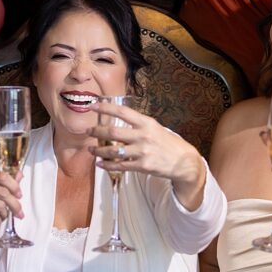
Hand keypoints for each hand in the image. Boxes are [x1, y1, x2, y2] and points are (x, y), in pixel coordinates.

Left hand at [87, 101, 204, 190]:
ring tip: (91, 149)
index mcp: (146, 122)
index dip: (105, 108)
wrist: (183, 161)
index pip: (122, 112)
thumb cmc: (166, 142)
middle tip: (88, 131)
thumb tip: (117, 121)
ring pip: (113, 150)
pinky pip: (120, 165)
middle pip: (113, 132)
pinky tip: (100, 163)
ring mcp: (143, 151)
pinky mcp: (143, 165)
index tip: (92, 106)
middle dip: (97, 131)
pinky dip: (107, 165)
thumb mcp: (155, 127)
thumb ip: (138, 125)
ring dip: (98, 150)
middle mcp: (143, 135)